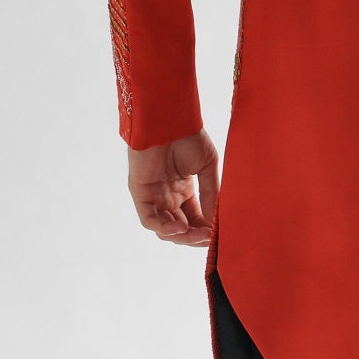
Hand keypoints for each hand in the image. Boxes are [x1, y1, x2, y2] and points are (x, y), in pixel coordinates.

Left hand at [126, 131, 218, 246]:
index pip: (195, 220)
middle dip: (196, 238)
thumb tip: (216, 221)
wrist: (169, 119)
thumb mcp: (207, 167)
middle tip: (210, 239)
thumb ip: (210, 194)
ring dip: (183, 237)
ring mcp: (153, 196)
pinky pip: (150, 220)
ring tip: (199, 235)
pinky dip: (165, 229)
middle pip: (181, 230)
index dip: (206, 230)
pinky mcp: (140, 194)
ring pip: (165, 230)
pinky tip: (182, 228)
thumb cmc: (187, 137)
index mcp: (183, 190)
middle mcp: (167, 196)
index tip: (219, 235)